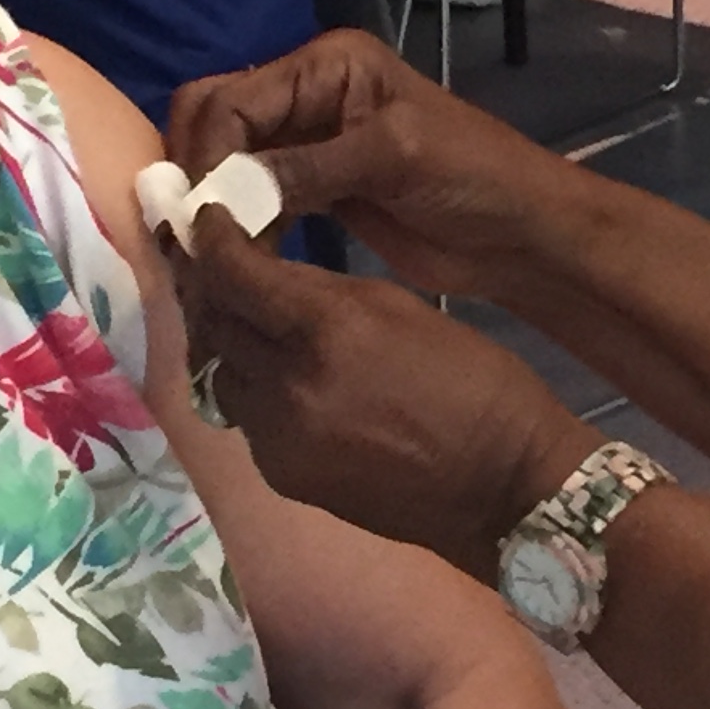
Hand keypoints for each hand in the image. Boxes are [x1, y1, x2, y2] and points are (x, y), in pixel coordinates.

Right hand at [167, 30, 585, 302]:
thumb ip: (309, 167)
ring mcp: (308, 143)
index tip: (196, 212)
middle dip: (198, 172)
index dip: (207, 152)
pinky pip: (254, 199)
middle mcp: (308, 94)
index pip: (234, 97)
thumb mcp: (393, 158)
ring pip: (229, 163)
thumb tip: (223, 191)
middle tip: (189, 234)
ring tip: (206, 257)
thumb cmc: (473, 177)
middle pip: (217, 121)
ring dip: (214, 206)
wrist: (521, 232)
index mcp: (327, 64)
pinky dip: (239, 227)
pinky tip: (235, 262)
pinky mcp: (314, 190)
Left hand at [176, 213, 595, 579]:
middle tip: (223, 272)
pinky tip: (288, 388)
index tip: (206, 222)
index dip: (211, 241)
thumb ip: (325, 291)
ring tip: (255, 331)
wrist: (503, 486)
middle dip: (214, 292)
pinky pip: (249, 422)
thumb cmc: (475, 384)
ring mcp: (279, 437)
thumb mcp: (404, 309)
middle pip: (215, 324)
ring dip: (233, 348)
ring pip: (222, 375)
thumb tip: (268, 278)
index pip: (233, 273)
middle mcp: (288, 383)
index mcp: (327, 328)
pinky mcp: (283, 476)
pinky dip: (258, 396)